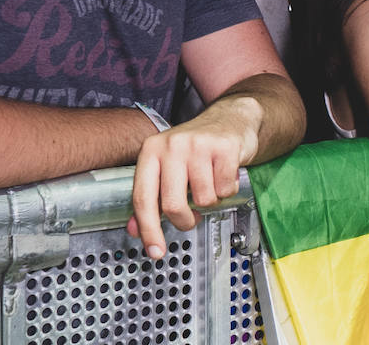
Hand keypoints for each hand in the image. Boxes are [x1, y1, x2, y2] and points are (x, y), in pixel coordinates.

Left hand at [126, 98, 261, 258]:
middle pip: (173, 205)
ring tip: (211, 182)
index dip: (148, 229)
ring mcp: (199, 145)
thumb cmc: (198, 146)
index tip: (154, 251)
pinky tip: (225, 174)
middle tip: (192, 217)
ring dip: (211, 200)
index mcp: (151, 150)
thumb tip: (136, 230)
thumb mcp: (168, 166)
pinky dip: (228, 190)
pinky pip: (225, 190)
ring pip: (204, 200)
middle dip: (186, 220)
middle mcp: (172, 145)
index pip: (143, 197)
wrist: (232, 118)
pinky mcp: (225, 148)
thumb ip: (151, 196)